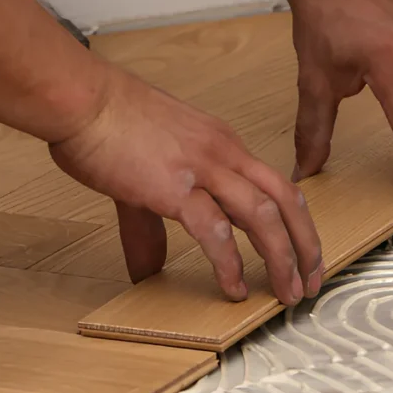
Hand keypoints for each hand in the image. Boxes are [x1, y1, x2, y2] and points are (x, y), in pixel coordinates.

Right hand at [49, 64, 323, 303]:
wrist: (79, 98)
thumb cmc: (107, 122)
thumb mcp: (146, 172)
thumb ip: (152, 225)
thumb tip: (148, 269)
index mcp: (222, 145)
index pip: (276, 185)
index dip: (296, 223)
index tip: (303, 254)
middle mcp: (223, 153)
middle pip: (286, 200)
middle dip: (306, 245)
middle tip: (312, 282)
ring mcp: (202, 169)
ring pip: (263, 216)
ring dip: (282, 259)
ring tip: (287, 293)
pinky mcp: (174, 188)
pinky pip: (214, 231)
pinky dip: (229, 263)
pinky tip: (233, 287)